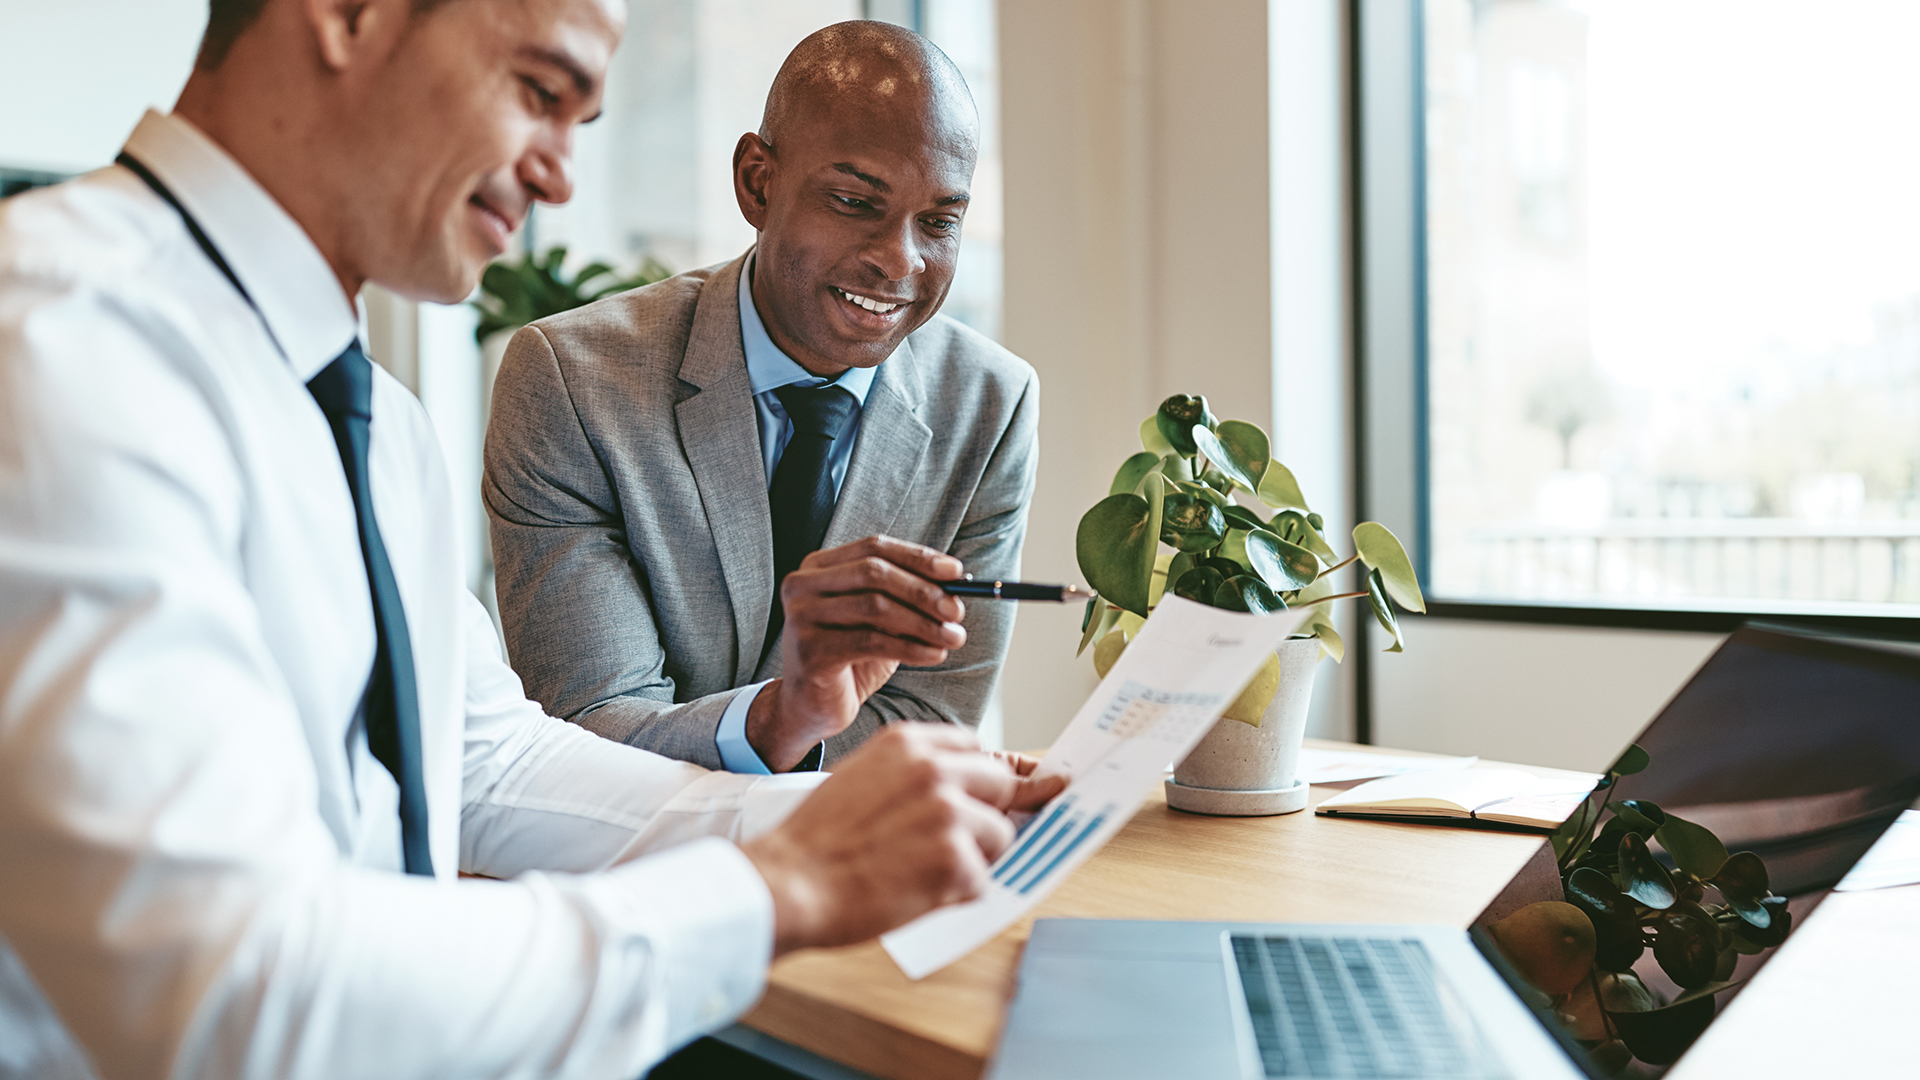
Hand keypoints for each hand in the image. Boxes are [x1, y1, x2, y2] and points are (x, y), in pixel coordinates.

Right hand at [738, 724, 1068, 955]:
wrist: (790, 882)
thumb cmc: (819, 840)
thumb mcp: (863, 778)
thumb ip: (914, 775)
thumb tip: (967, 789)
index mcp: (909, 743)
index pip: (977, 749)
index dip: (986, 778)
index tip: (1008, 790)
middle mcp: (934, 769)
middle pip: (1002, 785)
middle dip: (986, 816)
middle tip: (954, 844)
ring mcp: (948, 812)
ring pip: (998, 836)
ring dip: (971, 861)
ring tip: (919, 873)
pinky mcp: (955, 858)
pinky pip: (981, 879)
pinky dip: (955, 895)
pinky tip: (914, 894)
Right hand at [747, 536, 967, 770]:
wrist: (810, 705)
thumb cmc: (848, 657)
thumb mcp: (879, 621)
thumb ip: (905, 598)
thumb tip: (955, 585)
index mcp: (818, 567)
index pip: (874, 548)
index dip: (917, 557)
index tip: (956, 572)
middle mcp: (802, 585)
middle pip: (874, 573)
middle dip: (923, 590)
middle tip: (957, 610)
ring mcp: (801, 616)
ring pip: (875, 607)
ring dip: (923, 622)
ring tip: (953, 637)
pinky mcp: (810, 650)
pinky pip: (871, 642)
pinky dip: (910, 647)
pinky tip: (934, 655)